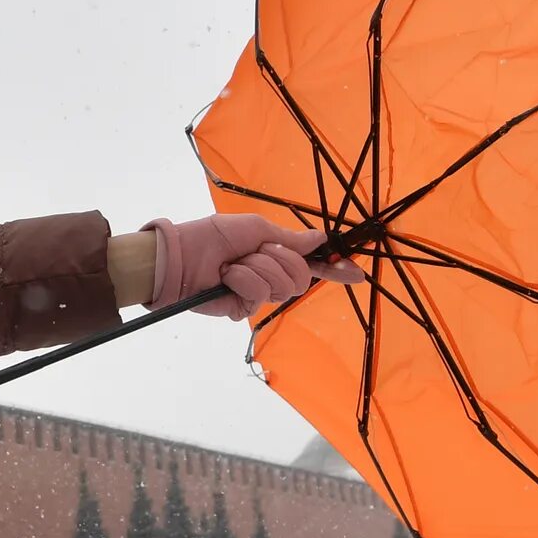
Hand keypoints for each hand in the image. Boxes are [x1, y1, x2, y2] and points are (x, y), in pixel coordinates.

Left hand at [141, 213, 359, 320]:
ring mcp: (257, 294)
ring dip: (257, 268)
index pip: (312, 263)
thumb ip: (289, 238)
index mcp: (275, 254)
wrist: (180, 257)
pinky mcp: (243, 309)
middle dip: (280, 260)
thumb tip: (320, 238)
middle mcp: (270, 275)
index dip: (334, 269)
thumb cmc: (213, 236)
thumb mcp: (256, 228)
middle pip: (301, 276)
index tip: (357, 275)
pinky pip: (258, 295)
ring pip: (281, 286)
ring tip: (233, 264)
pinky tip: (226, 277)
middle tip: (255, 251)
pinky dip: (242, 280)